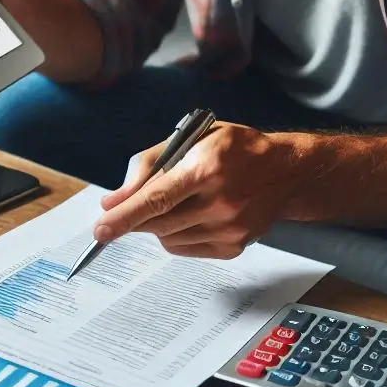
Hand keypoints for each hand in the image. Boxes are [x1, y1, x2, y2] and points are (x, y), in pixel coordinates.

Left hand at [93, 122, 304, 258]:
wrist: (286, 171)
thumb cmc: (235, 149)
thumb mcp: (192, 138)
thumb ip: (149, 164)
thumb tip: (113, 199)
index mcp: (206, 168)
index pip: (156, 199)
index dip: (124, 216)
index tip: (100, 229)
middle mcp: (220, 202)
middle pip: (158, 222)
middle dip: (134, 218)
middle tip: (126, 208)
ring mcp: (229, 228)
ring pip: (167, 238)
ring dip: (157, 224)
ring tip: (176, 201)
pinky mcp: (233, 247)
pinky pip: (184, 248)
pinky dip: (174, 235)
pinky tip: (190, 214)